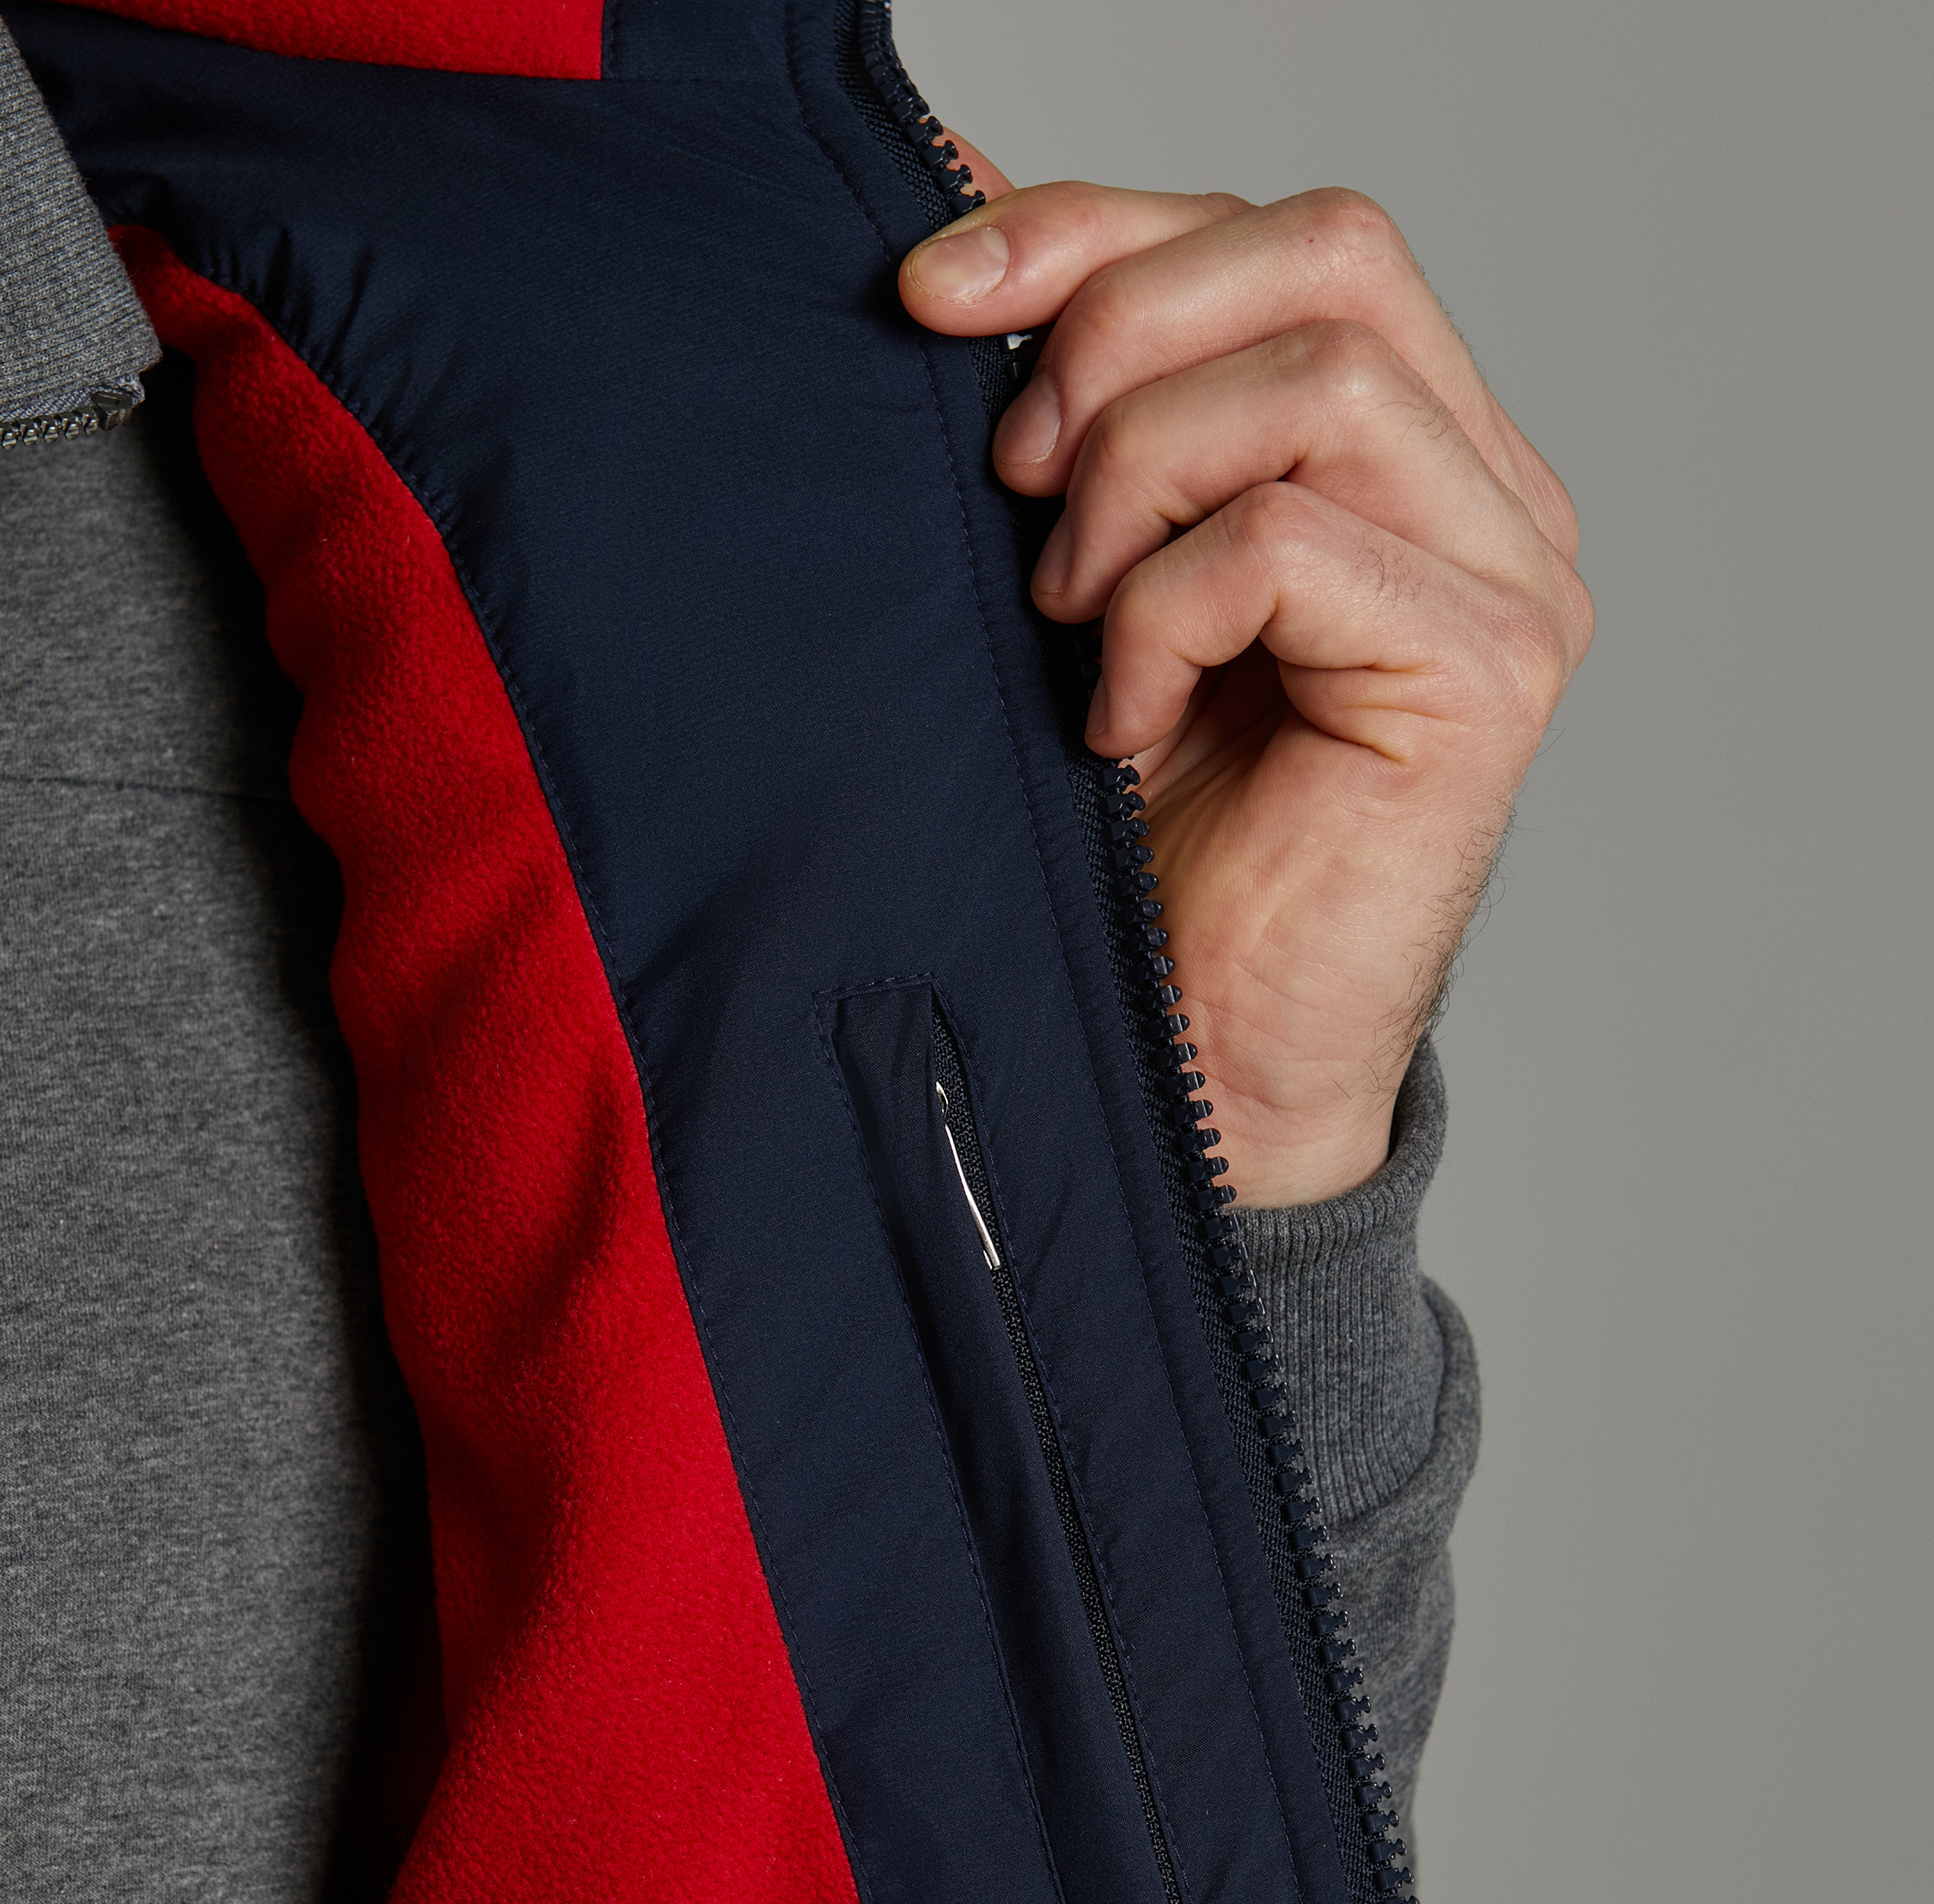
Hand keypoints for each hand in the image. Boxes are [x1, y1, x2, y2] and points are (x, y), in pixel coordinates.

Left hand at [900, 169, 1591, 1205]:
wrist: (1191, 1063)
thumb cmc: (1142, 841)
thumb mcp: (1081, 568)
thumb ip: (1073, 397)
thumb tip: (956, 204)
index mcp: (1410, 448)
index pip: (1284, 240)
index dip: (1097, 228)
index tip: (931, 295)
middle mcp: (1486, 495)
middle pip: (1331, 254)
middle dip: (1116, 332)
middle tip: (1011, 486)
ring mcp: (1507, 583)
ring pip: (1317, 379)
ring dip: (1135, 482)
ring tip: (1071, 620)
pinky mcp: (1483, 678)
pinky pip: (1288, 542)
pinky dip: (1160, 616)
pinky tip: (1122, 721)